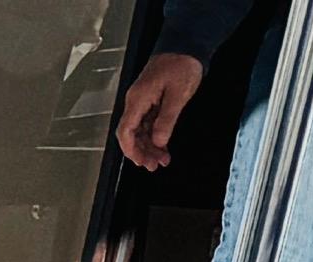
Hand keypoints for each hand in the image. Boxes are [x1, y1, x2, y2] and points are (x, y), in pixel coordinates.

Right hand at [118, 51, 207, 170]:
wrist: (186, 44)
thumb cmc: (182, 63)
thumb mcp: (177, 94)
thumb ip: (167, 120)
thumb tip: (159, 141)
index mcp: (138, 99)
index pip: (126, 131)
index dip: (132, 150)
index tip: (142, 162)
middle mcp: (136, 100)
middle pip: (131, 134)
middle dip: (142, 152)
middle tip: (155, 165)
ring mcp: (142, 100)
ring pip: (140, 130)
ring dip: (149, 146)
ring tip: (162, 158)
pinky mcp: (150, 99)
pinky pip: (148, 122)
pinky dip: (154, 135)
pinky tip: (163, 144)